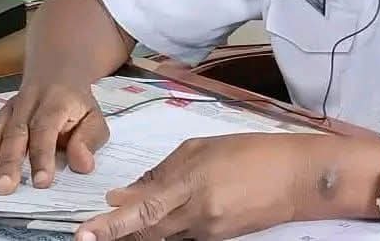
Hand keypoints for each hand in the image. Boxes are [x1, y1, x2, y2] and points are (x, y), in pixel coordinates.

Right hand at [0, 82, 108, 193]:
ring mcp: (9, 109)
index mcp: (56, 102)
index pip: (46, 129)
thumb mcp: (94, 118)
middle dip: (8, 162)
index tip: (41, 182)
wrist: (58, 75)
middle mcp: (29, 103)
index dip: (43, 156)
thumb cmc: (76, 105)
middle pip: (15, 132)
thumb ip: (90, 140)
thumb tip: (83, 165)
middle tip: (4, 188)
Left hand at [76, 133, 324, 240]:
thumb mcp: (205, 148)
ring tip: (124, 219)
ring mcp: (207, 233)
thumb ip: (164, 170)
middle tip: (91, 230)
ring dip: (140, 232)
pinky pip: (181, 238)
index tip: (84, 232)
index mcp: (192, 184)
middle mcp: (196, 214)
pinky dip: (165, 230)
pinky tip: (163, 217)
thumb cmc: (251, 151)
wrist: (295, 178)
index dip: (112, 225)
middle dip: (117, 233)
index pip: (143, 210)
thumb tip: (125, 192)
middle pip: (145, 233)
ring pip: (161, 239)